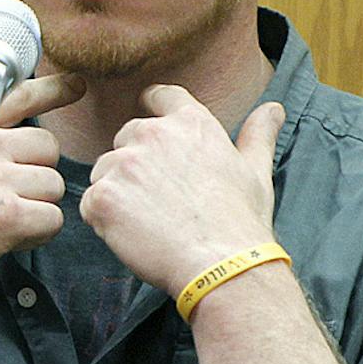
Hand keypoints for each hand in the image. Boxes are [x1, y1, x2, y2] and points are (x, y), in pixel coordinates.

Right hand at [0, 72, 82, 293]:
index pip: (16, 99)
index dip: (51, 90)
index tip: (75, 85)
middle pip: (47, 149)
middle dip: (36, 173)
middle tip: (11, 194)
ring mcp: (0, 181)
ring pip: (53, 187)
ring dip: (36, 208)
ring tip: (2, 221)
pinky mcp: (9, 216)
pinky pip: (51, 221)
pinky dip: (35, 235)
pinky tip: (8, 239)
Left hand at [79, 86, 282, 296]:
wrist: (223, 267)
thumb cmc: (241, 222)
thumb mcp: (256, 172)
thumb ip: (258, 135)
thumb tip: (273, 108)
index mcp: (190, 123)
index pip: (158, 96)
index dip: (153, 110)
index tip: (155, 137)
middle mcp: (153, 134)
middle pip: (125, 138)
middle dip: (136, 164)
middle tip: (162, 200)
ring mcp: (123, 164)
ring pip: (104, 171)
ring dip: (117, 192)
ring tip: (151, 220)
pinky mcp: (102, 195)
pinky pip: (89, 203)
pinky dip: (103, 219)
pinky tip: (134, 235)